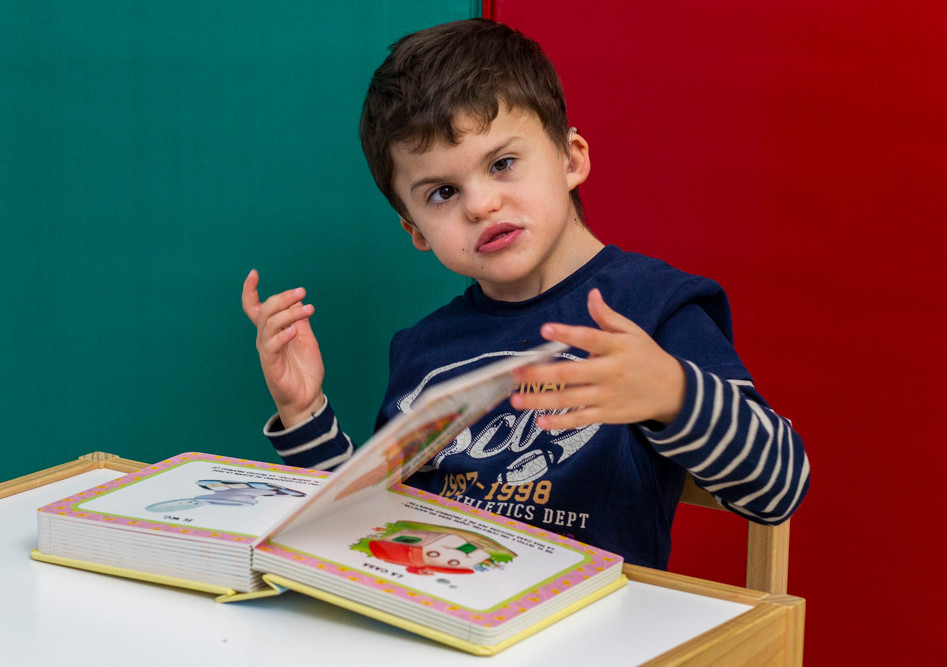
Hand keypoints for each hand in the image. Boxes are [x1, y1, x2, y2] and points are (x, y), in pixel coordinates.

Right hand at [242, 269, 325, 427]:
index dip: (250, 291)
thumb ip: (301, 321)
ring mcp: (267, 352)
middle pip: (265, 311)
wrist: (308, 397)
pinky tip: (296, 329)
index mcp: (272, 332)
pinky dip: (283, 335)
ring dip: (289, 314)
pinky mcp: (271, 365)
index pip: (255, 308)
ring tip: (308, 309)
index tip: (253, 273)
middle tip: (301, 292)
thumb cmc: (305, 370)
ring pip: (270, 325)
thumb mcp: (307, 339)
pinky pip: (272, 346)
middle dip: (282, 298)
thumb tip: (300, 301)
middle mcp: (265, 339)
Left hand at [510, 288, 685, 429]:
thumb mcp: (632, 332)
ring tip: (516, 399)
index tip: (545, 329)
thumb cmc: (646, 356)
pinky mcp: (607, 415)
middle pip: (572, 373)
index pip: (590, 338)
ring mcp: (608, 396)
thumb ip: (607, 317)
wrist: (673, 391)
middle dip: (541, 374)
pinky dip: (560, 422)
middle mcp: (610, 372)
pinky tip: (540, 421)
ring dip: (541, 400)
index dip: (568, 333)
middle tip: (516, 373)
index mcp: (616, 347)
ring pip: (571, 399)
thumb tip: (591, 294)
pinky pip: (580, 419)